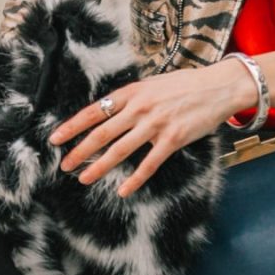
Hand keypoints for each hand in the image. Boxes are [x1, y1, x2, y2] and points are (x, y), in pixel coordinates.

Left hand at [50, 61, 257, 199]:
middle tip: (63, 164)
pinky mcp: (173, 139)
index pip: (94, 110)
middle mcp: (140, 108)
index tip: (55, 138)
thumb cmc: (186, 85)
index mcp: (132, 92)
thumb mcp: (153, 84)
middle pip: (102, 133)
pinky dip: (135, 179)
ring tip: (84, 178)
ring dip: (99, 166)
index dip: (73, 126)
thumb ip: (132, 97)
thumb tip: (110, 109)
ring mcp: (156, 124)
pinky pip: (149, 163)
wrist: (219, 87)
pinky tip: (123, 190)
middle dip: (79, 150)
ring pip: (120, 149)